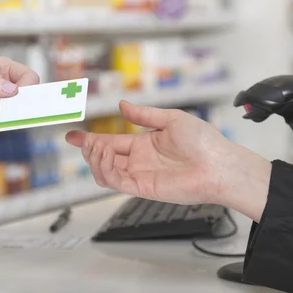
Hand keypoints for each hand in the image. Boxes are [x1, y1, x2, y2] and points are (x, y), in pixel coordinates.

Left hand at [0, 56, 38, 192]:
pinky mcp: (4, 117)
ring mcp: (6, 101)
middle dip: (20, 102)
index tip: (13, 97)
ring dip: (13, 114)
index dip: (26, 86)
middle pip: (31, 92)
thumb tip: (13, 90)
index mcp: (1, 67)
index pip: (27, 75)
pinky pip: (17, 120)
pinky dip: (10, 123)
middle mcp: (6, 82)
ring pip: (26, 108)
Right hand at [66, 101, 271, 221]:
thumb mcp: (171, 118)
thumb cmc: (204, 142)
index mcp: (143, 144)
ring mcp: (140, 175)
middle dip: (87, 149)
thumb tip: (123, 105)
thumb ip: (144, 114)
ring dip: (95, 159)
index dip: (90, 139)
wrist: (219, 165)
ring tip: (96, 146)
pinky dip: (105, 170)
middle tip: (81, 141)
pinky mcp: (143, 188)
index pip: (110, 142)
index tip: (72, 135)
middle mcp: (139, 161)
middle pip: (103, 158)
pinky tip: (106, 156)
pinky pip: (115, 182)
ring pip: (104, 172)